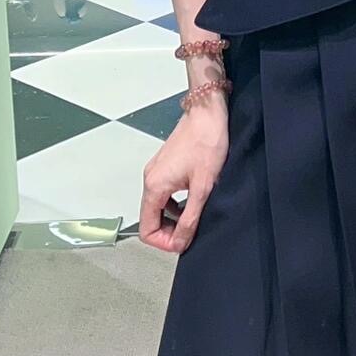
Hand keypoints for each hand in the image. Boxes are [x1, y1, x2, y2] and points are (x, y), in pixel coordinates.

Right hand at [137, 99, 227, 252]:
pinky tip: (193, 200)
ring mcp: (156, 171)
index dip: (164, 242)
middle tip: (191, 232)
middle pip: (150, 219)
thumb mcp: (202, 187)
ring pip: (157, 207)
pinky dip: (175, 204)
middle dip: (169, 232)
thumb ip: (190, 218)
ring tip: (195, 216)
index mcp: (154, 186)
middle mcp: (150, 179)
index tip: (183, 242)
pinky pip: (163, 194)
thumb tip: (180, 242)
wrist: (208, 113)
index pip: (146, 229)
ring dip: (173, 218)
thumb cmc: (207, 142)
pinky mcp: (164, 166)